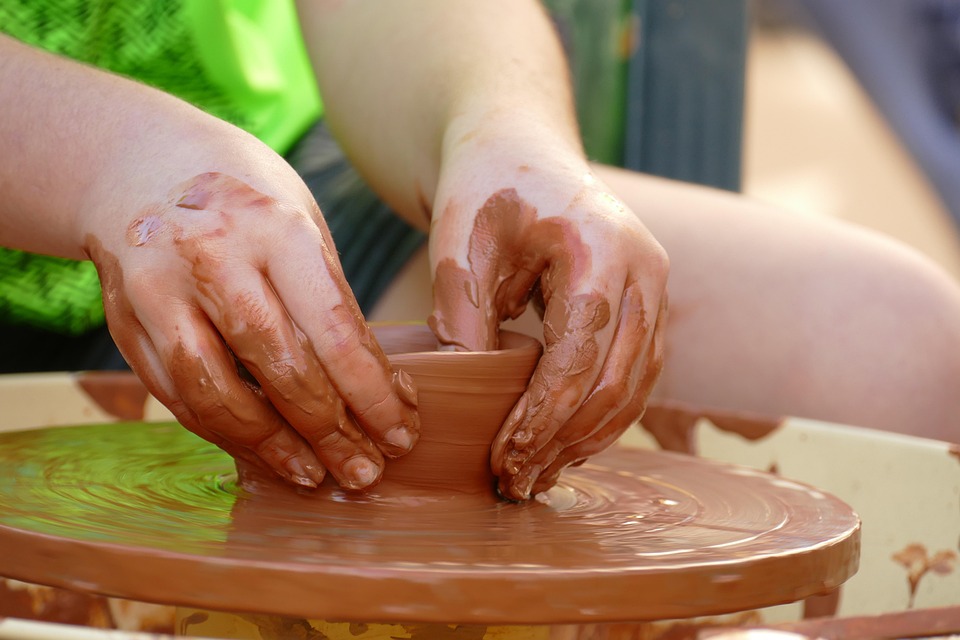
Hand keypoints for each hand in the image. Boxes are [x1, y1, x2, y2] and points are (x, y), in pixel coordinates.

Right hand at [78, 136, 419, 490]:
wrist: (142, 163)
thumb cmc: (248, 199)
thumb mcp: (303, 227)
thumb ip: (331, 303)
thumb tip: (376, 391)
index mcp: (275, 227)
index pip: (335, 332)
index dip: (372, 396)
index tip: (402, 434)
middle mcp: (211, 257)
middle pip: (281, 369)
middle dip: (331, 433)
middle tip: (366, 471)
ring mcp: (158, 290)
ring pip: (219, 396)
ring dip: (274, 448)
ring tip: (316, 475)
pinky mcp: (123, 321)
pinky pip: (179, 396)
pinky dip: (226, 433)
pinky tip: (263, 450)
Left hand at [428, 130, 667, 499]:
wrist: (519, 151)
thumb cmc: (485, 190)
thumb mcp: (460, 245)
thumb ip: (464, 318)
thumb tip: (472, 399)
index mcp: (602, 249)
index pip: (579, 357)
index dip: (542, 418)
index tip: (506, 459)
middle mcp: (646, 271)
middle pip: (617, 382)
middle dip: (565, 441)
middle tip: (517, 482)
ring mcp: (655, 288)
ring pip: (636, 387)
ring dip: (589, 439)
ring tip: (540, 476)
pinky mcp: (648, 304)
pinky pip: (637, 373)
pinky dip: (604, 415)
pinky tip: (566, 443)